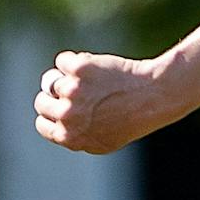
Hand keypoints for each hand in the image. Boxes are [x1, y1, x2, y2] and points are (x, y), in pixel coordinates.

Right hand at [32, 51, 180, 153]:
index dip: (52, 115)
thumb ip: (79, 135)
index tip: (64, 107)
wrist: (157, 96)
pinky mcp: (79, 70)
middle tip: (77, 90)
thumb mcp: (107, 139)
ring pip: (52, 80)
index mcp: (71, 137)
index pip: (42, 124)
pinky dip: (76, 60)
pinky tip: (97, 66)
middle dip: (56, 95)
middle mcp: (67, 117)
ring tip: (95, 80)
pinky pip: (64, 61)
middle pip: (42, 102)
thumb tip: (55, 121)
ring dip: (70, 77)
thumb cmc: (135, 117)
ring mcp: (71, 92)